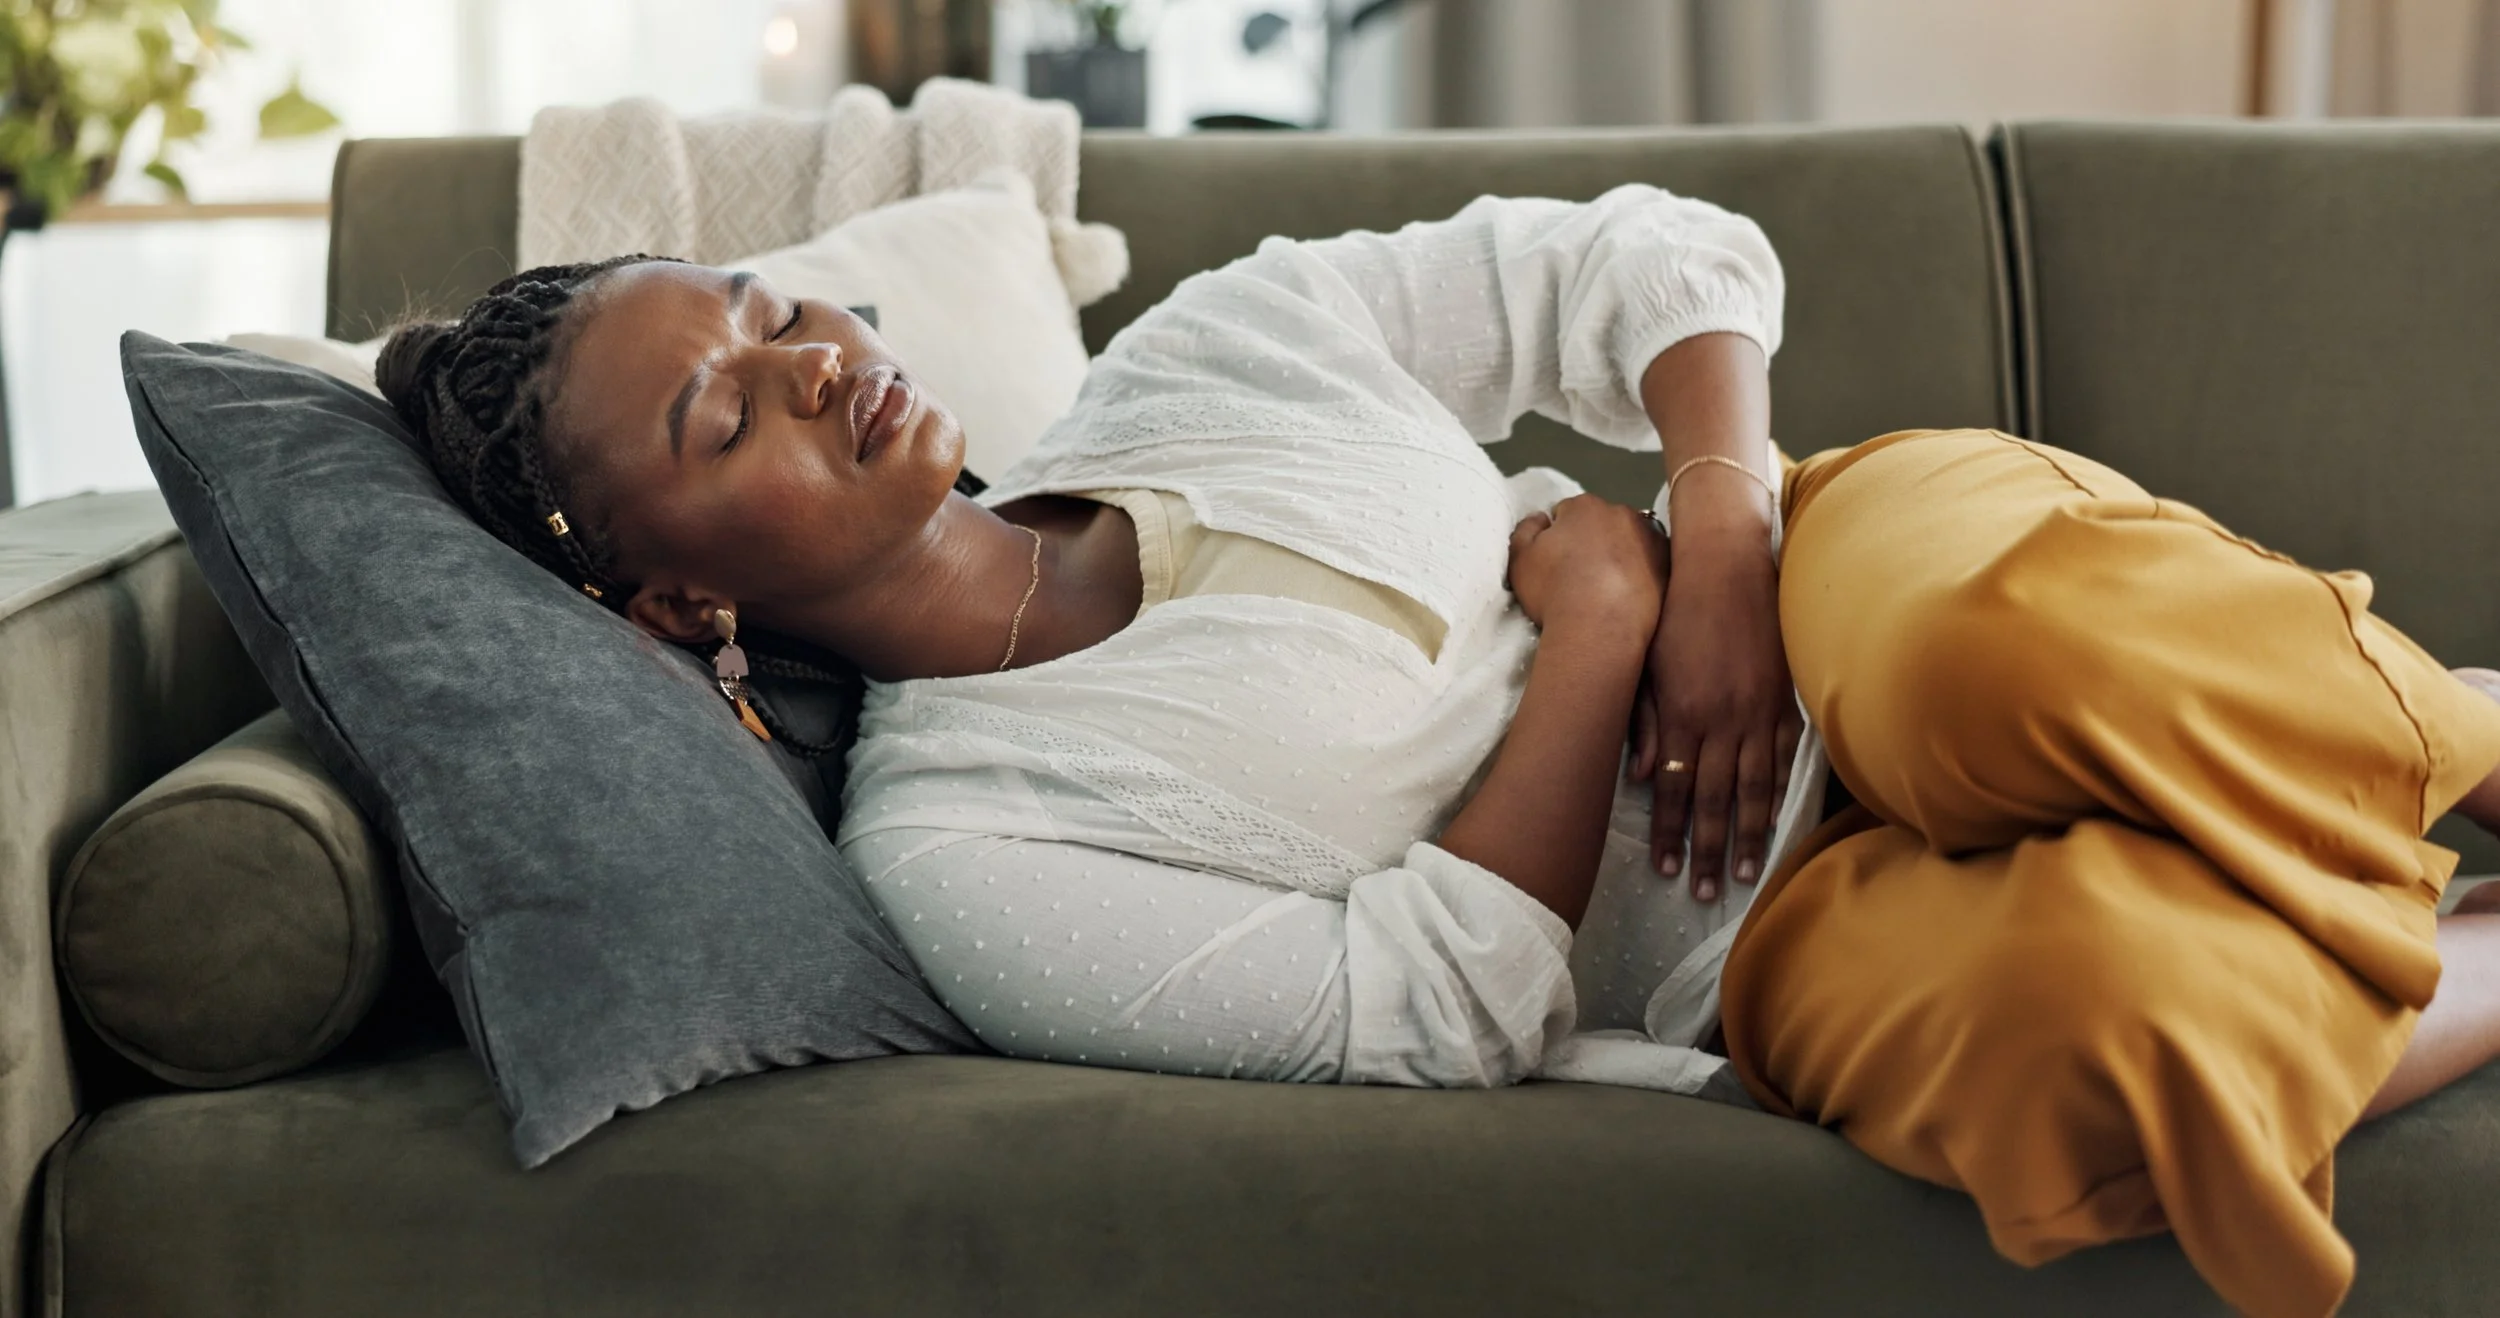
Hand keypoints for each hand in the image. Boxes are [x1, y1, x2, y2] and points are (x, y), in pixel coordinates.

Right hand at [1507, 494, 1667, 647]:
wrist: (1600, 629)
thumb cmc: (1555, 592)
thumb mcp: (1520, 559)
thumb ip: (1526, 529)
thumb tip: (1541, 518)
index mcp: (1585, 506)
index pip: (1567, 512)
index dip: (1557, 537)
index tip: (1556, 561)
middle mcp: (1622, 513)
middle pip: (1601, 522)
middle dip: (1591, 541)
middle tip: (1580, 575)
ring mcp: (1650, 538)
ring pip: (1628, 541)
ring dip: (1618, 554)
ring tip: (1605, 588)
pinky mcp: (1668, 566)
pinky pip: (1649, 563)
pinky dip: (1640, 572)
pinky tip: (1627, 595)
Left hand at [1629, 532, 1802, 900]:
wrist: (1726, 567)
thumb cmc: (1677, 611)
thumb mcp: (1646, 663)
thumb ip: (1645, 722)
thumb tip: (1639, 777)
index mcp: (1681, 713)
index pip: (1671, 788)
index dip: (1668, 832)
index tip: (1664, 869)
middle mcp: (1720, 721)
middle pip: (1714, 800)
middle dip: (1709, 850)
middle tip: (1705, 892)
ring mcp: (1757, 713)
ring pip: (1754, 788)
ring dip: (1749, 836)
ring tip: (1746, 875)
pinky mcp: (1784, 700)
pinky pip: (1785, 758)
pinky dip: (1780, 794)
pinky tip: (1779, 822)